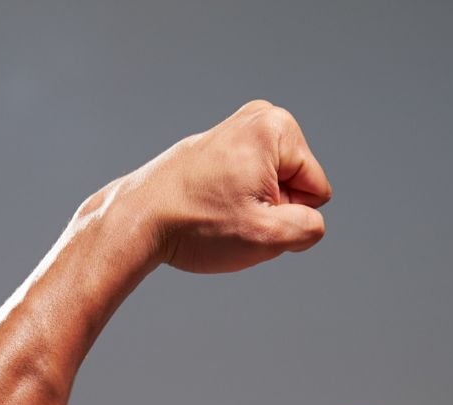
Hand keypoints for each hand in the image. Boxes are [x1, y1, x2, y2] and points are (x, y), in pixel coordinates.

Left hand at [99, 100, 332, 274]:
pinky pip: (245, 185)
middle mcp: (258, 118)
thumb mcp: (267, 237)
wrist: (136, 220)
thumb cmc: (195, 226)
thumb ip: (309, 228)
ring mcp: (234, 129)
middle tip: (228, 215)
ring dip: (249, 209)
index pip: (316, 192)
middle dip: (269, 210)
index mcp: (277, 127)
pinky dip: (228, 202)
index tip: (246, 214)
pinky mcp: (217, 146)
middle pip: (295, 186)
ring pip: (269, 189)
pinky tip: (202, 205)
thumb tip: (310, 219)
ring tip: (214, 210)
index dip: (286, 215)